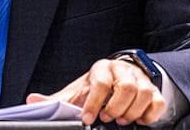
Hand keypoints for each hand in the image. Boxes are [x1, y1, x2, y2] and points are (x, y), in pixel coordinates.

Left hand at [27, 58, 165, 126]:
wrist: (118, 76)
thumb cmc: (96, 85)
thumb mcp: (76, 91)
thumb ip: (57, 99)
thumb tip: (32, 100)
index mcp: (101, 70)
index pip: (99, 83)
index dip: (93, 103)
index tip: (88, 119)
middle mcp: (122, 71)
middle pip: (126, 88)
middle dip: (116, 107)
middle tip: (108, 117)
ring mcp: (140, 80)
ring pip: (144, 94)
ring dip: (132, 112)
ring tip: (121, 119)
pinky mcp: (154, 90)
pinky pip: (157, 102)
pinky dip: (149, 114)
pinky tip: (139, 119)